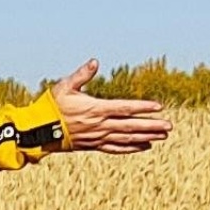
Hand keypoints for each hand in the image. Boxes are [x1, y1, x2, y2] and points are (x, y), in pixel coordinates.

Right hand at [49, 60, 171, 153]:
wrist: (40, 130)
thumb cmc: (52, 105)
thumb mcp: (65, 86)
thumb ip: (81, 75)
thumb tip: (95, 62)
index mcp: (95, 109)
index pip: (124, 108)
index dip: (142, 107)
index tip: (158, 107)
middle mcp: (100, 125)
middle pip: (130, 126)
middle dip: (151, 126)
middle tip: (169, 126)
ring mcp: (98, 137)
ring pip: (127, 138)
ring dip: (146, 136)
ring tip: (162, 135)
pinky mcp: (94, 145)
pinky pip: (116, 148)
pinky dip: (132, 147)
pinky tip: (145, 146)